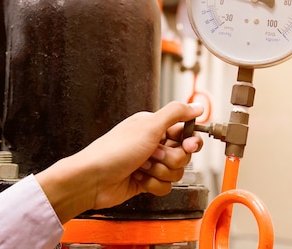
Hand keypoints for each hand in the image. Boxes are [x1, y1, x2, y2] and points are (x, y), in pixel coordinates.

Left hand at [35, 101, 203, 222]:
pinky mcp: (147, 182)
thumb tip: (197, 106)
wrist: (94, 179)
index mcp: (154, 126)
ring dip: (159, 172)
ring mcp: (150, 164)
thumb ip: (176, 113)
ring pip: (175, 172)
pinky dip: (153, 185)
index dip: (190, 140)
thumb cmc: (114, 150)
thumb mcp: (149, 126)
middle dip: (170, 158)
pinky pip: (165, 187)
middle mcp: (153, 144)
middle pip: (183, 154)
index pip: (185, 132)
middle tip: (154, 154)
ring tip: (141, 166)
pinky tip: (139, 178)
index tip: (187, 144)